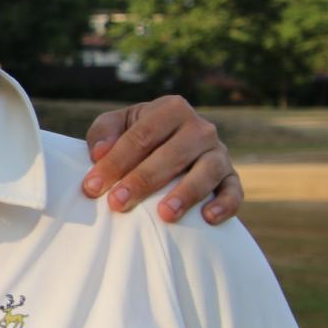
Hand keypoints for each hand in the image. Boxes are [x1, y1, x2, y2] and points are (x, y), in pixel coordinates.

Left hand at [81, 95, 241, 223]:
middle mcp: (199, 127)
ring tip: (165, 214)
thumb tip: (99, 153)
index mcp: (170, 109)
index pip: (141, 136)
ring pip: (207, 171)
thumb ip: (104, 133)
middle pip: (172, 154)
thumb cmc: (137, 137)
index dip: (115, 162)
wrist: (169, 146)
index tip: (92, 187)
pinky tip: (208, 218)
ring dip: (186, 193)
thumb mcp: (116, 126)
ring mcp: (219, 152)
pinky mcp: (231, 176)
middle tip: (117, 203)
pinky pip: (234, 190)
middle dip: (142, 180)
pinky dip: (225, 203)